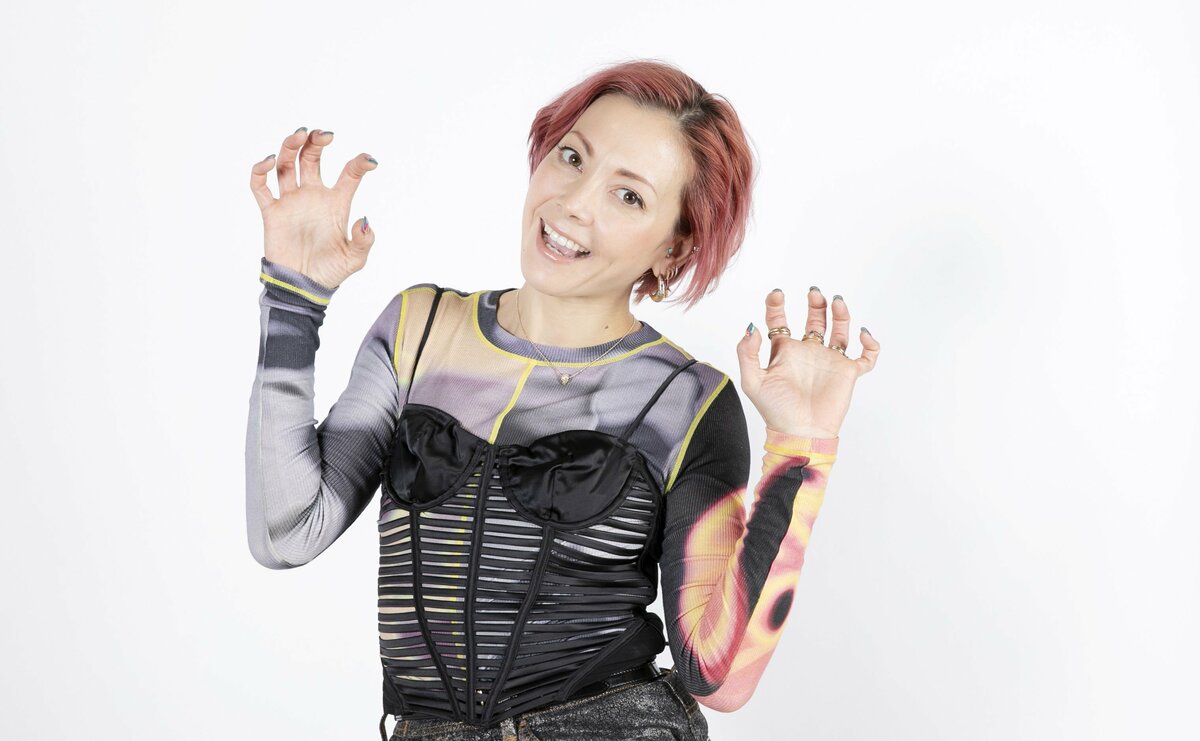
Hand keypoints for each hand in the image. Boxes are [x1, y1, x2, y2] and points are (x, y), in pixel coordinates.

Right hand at [248, 127, 378, 289]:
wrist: (302, 288)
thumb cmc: (330, 272)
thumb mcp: (354, 260)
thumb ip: (363, 241)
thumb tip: (365, 221)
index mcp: (336, 203)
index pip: (349, 174)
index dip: (359, 163)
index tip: (370, 161)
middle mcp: (313, 196)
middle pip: (312, 158)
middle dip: (316, 142)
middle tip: (324, 134)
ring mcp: (291, 201)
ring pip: (286, 164)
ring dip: (291, 147)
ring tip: (298, 135)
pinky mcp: (272, 211)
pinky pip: (261, 186)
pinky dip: (260, 171)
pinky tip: (267, 161)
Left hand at [736, 287, 879, 437]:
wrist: (800, 433)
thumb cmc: (775, 411)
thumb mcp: (753, 381)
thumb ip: (747, 353)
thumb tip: (752, 327)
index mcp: (784, 352)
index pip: (779, 321)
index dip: (776, 305)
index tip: (777, 294)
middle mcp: (807, 353)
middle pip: (814, 319)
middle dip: (815, 304)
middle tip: (814, 293)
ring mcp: (829, 361)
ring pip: (839, 331)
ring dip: (840, 315)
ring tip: (837, 302)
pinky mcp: (847, 373)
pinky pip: (866, 357)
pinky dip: (871, 345)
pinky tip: (863, 335)